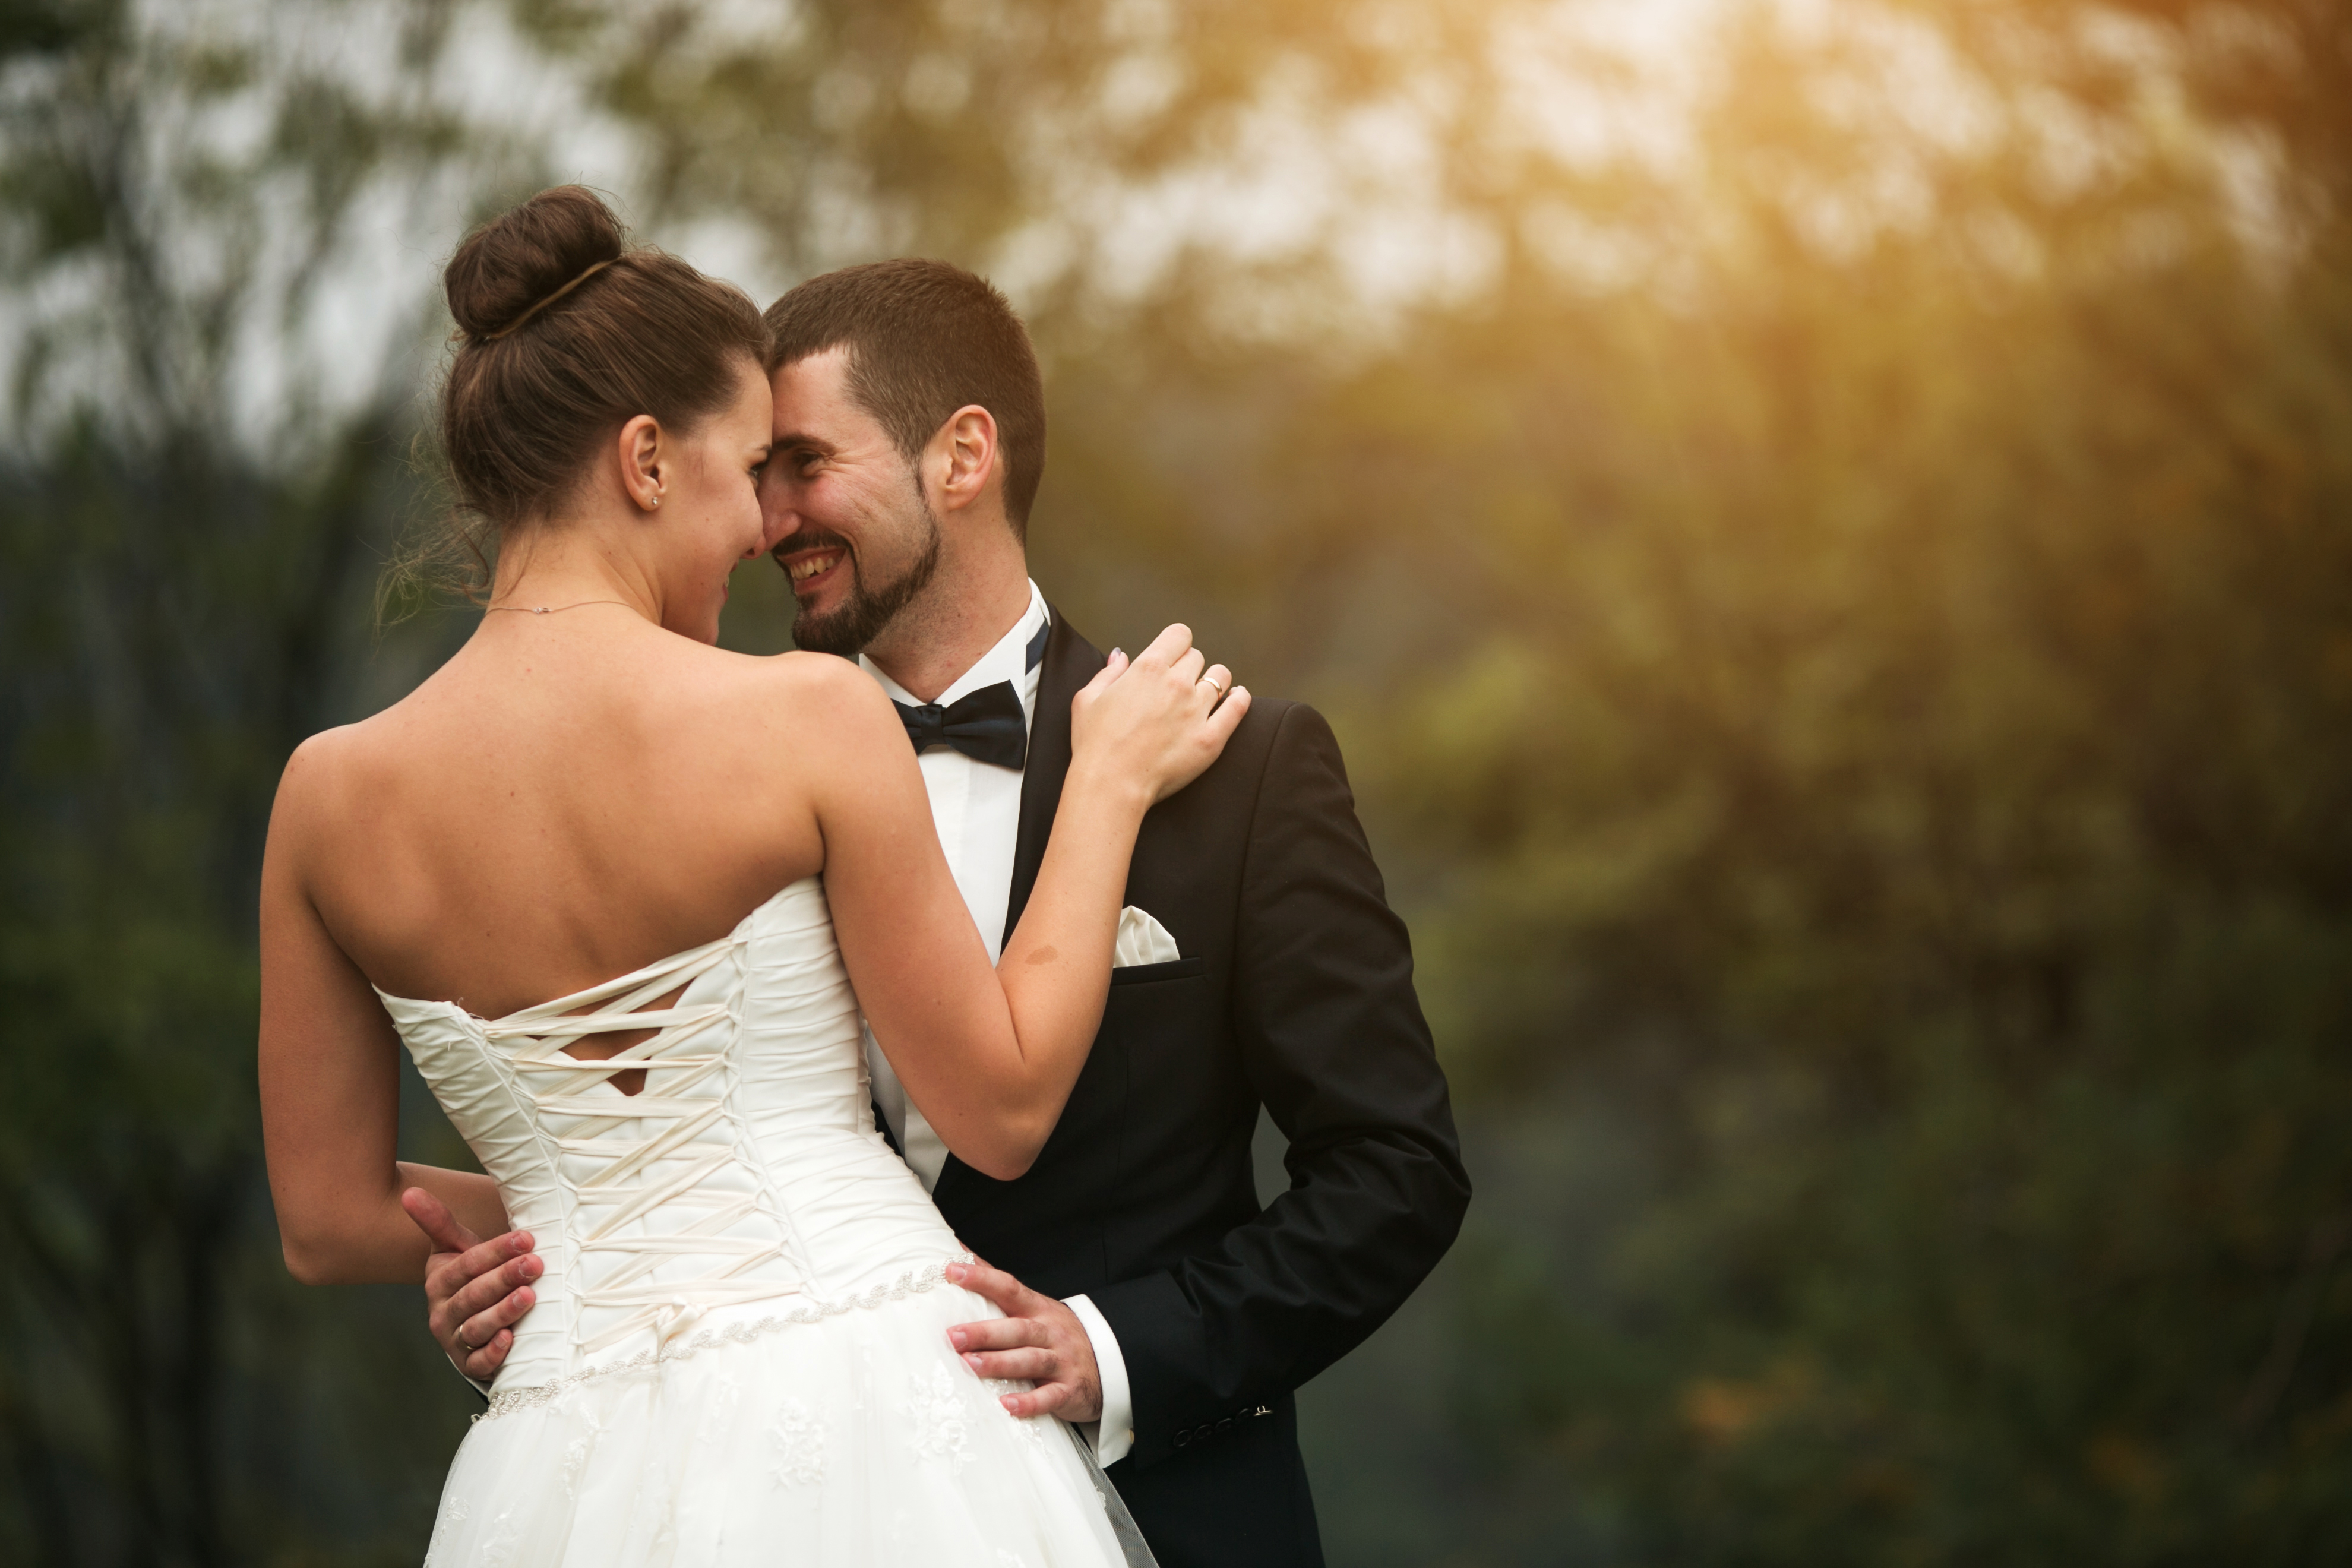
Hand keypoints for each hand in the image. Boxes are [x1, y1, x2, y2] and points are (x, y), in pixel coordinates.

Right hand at [402, 1187, 539, 1381]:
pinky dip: (493, 1353)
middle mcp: (443, 1312)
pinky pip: (478, 1363)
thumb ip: (438, 1222)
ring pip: (477, 1327)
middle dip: (504, 1279)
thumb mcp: (456, 1248)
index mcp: (440, 1281)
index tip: (526, 1238)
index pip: (467, 1264)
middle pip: (474, 1295)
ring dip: (502, 1312)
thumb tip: (409, 1192)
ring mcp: (455, 1340)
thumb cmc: (471, 1276)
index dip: (496, 1251)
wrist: (472, 1318)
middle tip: (535, 1264)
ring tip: (529, 1296)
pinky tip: (509, 1340)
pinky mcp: (469, 1364)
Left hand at [945, 1258, 1102, 1422]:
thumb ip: (998, 1285)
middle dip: (984, 1332)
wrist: (1108, 1362)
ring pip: (1030, 1360)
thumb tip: (959, 1252)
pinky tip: (1007, 1406)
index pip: (1009, 1288)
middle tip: (953, 1335)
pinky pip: (1049, 1397)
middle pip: (1017, 1329)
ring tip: (970, 1365)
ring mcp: (1061, 1361)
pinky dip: (1029, 1402)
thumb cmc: (1056, 1333)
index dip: (983, 1279)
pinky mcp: (1068, 1390)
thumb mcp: (1034, 1306)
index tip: (952, 1272)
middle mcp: (1049, 1332)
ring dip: (999, 1363)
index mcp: (1037, 1309)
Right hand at [1070, 623, 1249, 805]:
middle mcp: (1176, 684)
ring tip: (1204, 695)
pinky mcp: (1211, 738)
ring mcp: (1196, 710)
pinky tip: (1235, 698)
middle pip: (1197, 657)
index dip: (1176, 644)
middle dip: (1188, 668)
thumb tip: (1121, 656)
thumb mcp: (1087, 699)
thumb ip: (1109, 673)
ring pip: (1220, 678)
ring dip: (1213, 682)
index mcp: (1148, 668)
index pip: (1180, 635)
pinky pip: (1238, 706)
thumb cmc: (1095, 744)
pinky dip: (1239, 698)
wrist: (1110, 784)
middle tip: (1178, 686)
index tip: (1172, 656)